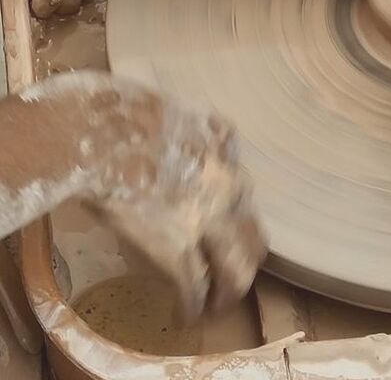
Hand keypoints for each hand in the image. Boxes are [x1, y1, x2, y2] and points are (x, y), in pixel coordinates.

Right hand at [38, 72, 266, 320]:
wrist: (100, 135)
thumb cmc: (124, 112)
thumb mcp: (179, 108)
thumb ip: (198, 131)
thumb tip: (189, 143)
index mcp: (225, 151)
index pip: (244, 191)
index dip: (235, 213)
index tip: (226, 225)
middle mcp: (227, 186)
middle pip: (254, 235)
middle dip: (246, 258)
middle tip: (234, 274)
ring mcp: (207, 219)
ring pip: (236, 269)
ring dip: (229, 291)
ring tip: (218, 305)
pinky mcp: (178, 248)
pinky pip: (194, 288)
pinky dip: (191, 306)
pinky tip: (187, 316)